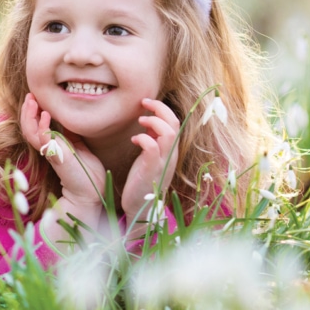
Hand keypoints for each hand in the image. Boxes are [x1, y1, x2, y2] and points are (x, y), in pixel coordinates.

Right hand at [20, 94, 105, 216]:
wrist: (91, 192)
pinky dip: (42, 127)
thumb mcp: (78, 146)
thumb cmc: (86, 171)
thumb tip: (69, 119)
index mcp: (51, 145)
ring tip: (33, 102)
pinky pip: (44, 141)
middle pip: (27, 127)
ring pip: (30, 133)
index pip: (34, 126)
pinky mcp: (57, 158)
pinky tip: (45, 116)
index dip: (31, 112)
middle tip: (30, 95)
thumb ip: (70, 134)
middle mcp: (47, 148)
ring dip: (30, 116)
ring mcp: (51, 153)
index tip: (34, 97)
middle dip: (26, 111)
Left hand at [120, 98, 180, 221]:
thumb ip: (152, 138)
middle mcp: (171, 155)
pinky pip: (152, 147)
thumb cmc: (142, 179)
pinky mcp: (151, 170)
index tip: (146, 102)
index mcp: (171, 150)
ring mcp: (163, 162)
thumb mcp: (150, 156)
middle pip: (175, 123)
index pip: (175, 121)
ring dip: (154, 121)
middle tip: (144, 103)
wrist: (140, 207)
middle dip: (160, 108)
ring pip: (168, 133)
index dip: (162, 108)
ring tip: (140, 121)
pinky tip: (134, 140)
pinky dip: (143, 138)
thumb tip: (148, 120)